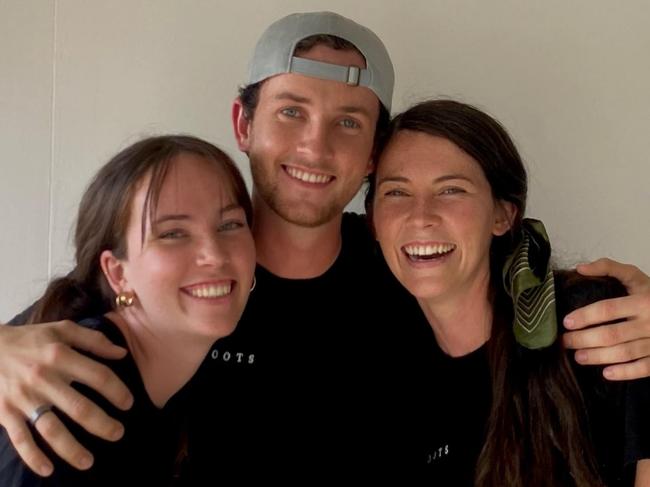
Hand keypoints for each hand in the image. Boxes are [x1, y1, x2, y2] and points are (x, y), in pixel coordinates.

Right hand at [0, 320, 132, 475]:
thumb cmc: (32, 339)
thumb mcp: (63, 329)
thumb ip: (94, 339)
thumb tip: (122, 353)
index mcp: (60, 355)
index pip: (98, 376)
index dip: (117, 391)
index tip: (128, 404)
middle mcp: (43, 378)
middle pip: (79, 408)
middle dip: (102, 425)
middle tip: (118, 433)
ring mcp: (24, 398)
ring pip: (51, 429)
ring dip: (71, 449)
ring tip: (89, 462)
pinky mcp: (6, 412)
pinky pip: (20, 439)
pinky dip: (33, 457)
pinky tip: (48, 470)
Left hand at [562, 258, 649, 379]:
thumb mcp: (634, 276)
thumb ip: (608, 267)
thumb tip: (580, 268)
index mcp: (642, 301)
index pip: (608, 309)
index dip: (585, 316)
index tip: (567, 322)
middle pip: (612, 334)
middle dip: (584, 339)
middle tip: (566, 342)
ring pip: (624, 353)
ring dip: (598, 357)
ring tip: (578, 357)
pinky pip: (644, 368)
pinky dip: (625, 373)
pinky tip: (607, 373)